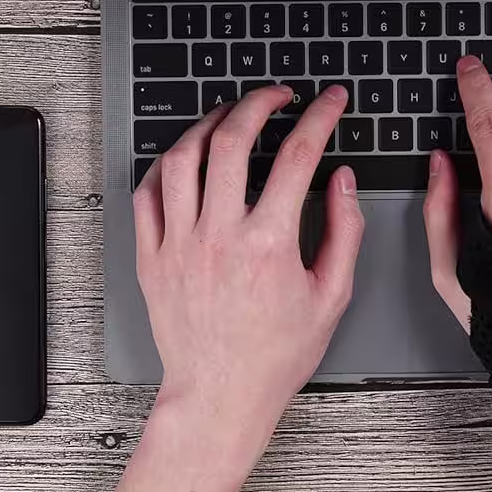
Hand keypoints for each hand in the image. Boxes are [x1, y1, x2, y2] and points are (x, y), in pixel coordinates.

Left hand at [132, 85, 363, 462]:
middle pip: (233, 140)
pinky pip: (147, 193)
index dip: (320, 117)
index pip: (298, 157)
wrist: (220, 396)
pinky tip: (187, 158)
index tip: (330, 101)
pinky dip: (166, 164)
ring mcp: (179, 244)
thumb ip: (344, 231)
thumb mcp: (332, 296)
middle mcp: (218, 236)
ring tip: (230, 115)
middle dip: (259, 102)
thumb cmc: (276, 354)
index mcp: (268, 244)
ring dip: (209, 123)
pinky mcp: (152, 257)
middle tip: (278, 95)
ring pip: (182, 158)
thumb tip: (342, 181)